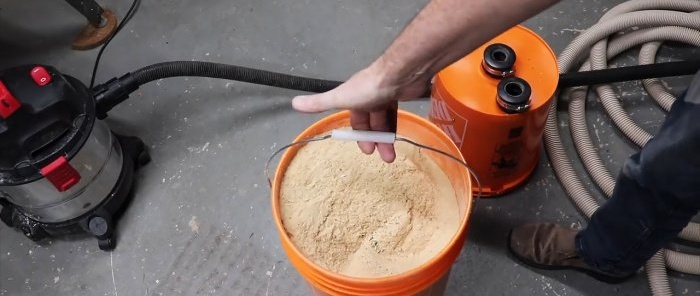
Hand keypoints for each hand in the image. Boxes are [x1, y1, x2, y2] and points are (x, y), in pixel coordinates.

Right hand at [292, 63, 428, 162]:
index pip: (357, 119)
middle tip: (385, 158)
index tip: (367, 151)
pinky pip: (399, 112)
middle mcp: (370, 96)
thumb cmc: (368, 88)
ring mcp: (387, 94)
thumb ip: (319, 103)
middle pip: (373, 121)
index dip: (360, 134)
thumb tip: (293, 103)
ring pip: (386, 119)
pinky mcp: (403, 93)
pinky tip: (404, 135)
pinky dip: (399, 124)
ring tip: (393, 155)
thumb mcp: (340, 98)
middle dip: (376, 140)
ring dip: (388, 137)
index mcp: (355, 97)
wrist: (398, 74)